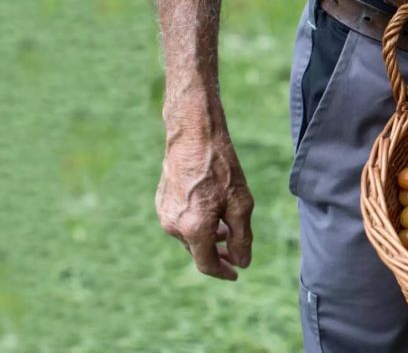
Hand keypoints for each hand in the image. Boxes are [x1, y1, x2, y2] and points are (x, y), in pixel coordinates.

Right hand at [155, 129, 253, 279]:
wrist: (194, 137)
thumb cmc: (220, 168)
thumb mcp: (241, 204)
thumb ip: (241, 238)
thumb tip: (242, 263)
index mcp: (193, 228)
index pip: (207, 264)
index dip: (223, 272)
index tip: (236, 273)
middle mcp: (174, 226)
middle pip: (198, 251)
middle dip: (218, 255)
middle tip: (237, 252)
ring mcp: (164, 214)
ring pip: (189, 237)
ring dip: (208, 239)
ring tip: (227, 229)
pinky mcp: (161, 202)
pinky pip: (181, 223)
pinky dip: (197, 225)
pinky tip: (212, 213)